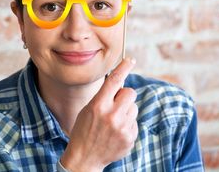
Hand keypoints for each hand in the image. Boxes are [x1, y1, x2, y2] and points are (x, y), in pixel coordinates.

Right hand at [60, 57, 137, 171]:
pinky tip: (115, 133)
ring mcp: (122, 128)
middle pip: (130, 92)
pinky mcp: (129, 138)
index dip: (123, 67)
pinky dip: (127, 125)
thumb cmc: (84, 130)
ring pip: (133, 107)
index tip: (130, 60)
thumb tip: (120, 81)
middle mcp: (112, 115)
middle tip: (116, 103)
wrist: (85, 158)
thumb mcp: (88, 109)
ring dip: (126, 111)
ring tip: (113, 122)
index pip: (114, 80)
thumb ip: (104, 96)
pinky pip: (134, 122)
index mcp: (98, 105)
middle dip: (125, 95)